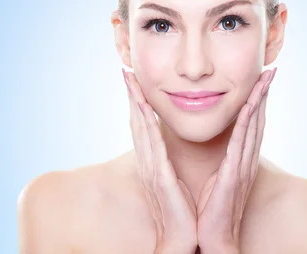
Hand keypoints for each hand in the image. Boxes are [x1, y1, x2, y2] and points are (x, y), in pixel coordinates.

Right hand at [123, 69, 197, 253]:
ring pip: (139, 126)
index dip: (136, 100)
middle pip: (135, 119)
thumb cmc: (179, 208)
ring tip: (130, 79)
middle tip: (125, 69)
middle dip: (131, 94)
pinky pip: (151, 143)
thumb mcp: (171, 178)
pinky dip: (146, 122)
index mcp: (151, 159)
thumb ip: (166, 160)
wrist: (181, 237)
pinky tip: (144, 106)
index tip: (134, 79)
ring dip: (135, 101)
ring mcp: (150, 166)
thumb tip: (166, 146)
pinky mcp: (158, 174)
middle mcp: (146, 159)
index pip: (142, 123)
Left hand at [195, 68, 276, 251]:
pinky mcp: (234, 174)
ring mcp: (243, 166)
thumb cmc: (213, 210)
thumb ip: (225, 161)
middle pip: (259, 119)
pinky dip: (248, 122)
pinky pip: (242, 142)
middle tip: (270, 69)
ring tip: (265, 78)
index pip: (251, 124)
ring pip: (254, 126)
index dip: (257, 101)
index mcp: (241, 160)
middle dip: (264, 93)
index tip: (260, 80)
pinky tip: (252, 105)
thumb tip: (223, 148)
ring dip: (260, 100)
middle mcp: (246, 160)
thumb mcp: (220, 179)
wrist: (214, 239)